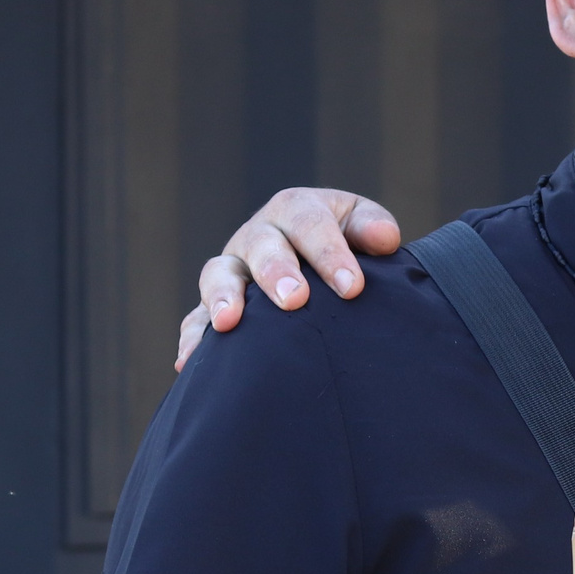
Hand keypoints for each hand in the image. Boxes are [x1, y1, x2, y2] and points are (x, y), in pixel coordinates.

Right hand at [174, 187, 403, 370]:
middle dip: (276, 272)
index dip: (330, 254)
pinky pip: (196, 318)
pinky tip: (190, 363)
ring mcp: (234, 269)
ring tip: (229, 323)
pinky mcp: (217, 302)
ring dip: (223, 297)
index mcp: (296, 211)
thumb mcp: (361, 227)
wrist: (321, 266)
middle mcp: (259, 236)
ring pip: (219, 275)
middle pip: (261, 246)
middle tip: (295, 300)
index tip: (352, 288)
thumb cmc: (347, 245)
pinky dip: (193, 337)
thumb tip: (384, 239)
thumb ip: (373, 229)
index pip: (310, 224)